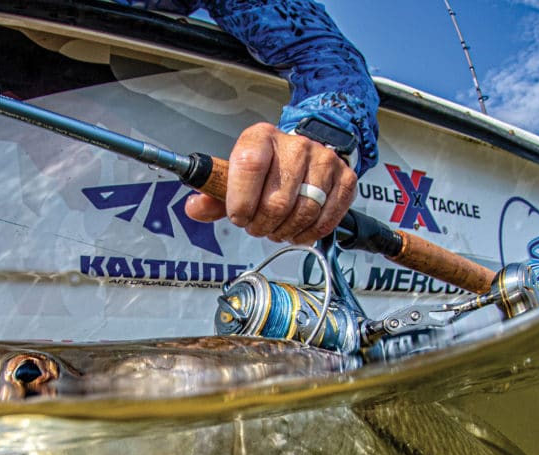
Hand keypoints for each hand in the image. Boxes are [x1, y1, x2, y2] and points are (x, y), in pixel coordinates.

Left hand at [183, 122, 357, 244]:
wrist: (305, 155)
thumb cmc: (266, 170)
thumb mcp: (236, 177)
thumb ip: (214, 196)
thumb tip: (194, 209)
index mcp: (261, 138)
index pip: (250, 166)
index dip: (241, 202)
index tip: (239, 217)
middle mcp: (295, 145)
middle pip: (277, 201)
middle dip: (262, 225)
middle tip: (258, 226)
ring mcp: (323, 160)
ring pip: (303, 213)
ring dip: (285, 231)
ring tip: (277, 228)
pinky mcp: (344, 178)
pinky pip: (327, 218)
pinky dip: (310, 233)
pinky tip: (298, 230)